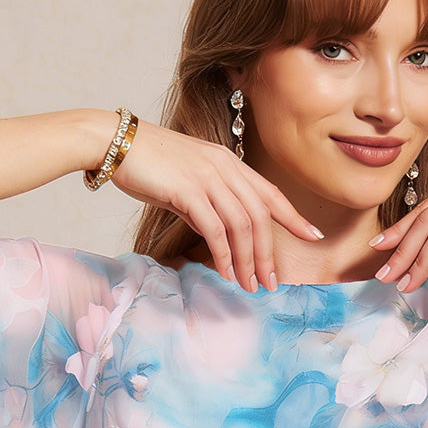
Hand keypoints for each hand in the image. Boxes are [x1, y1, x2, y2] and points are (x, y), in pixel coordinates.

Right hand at [111, 119, 323, 291]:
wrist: (114, 142)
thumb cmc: (148, 163)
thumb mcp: (187, 181)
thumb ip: (208, 204)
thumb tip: (219, 236)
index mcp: (228, 163)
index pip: (270, 193)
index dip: (294, 216)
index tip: (313, 236)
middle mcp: (224, 167)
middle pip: (260, 216)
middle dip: (268, 254)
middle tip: (271, 282)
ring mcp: (208, 178)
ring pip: (242, 225)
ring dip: (248, 260)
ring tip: (250, 285)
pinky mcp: (188, 190)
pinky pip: (215, 229)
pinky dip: (224, 254)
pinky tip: (226, 272)